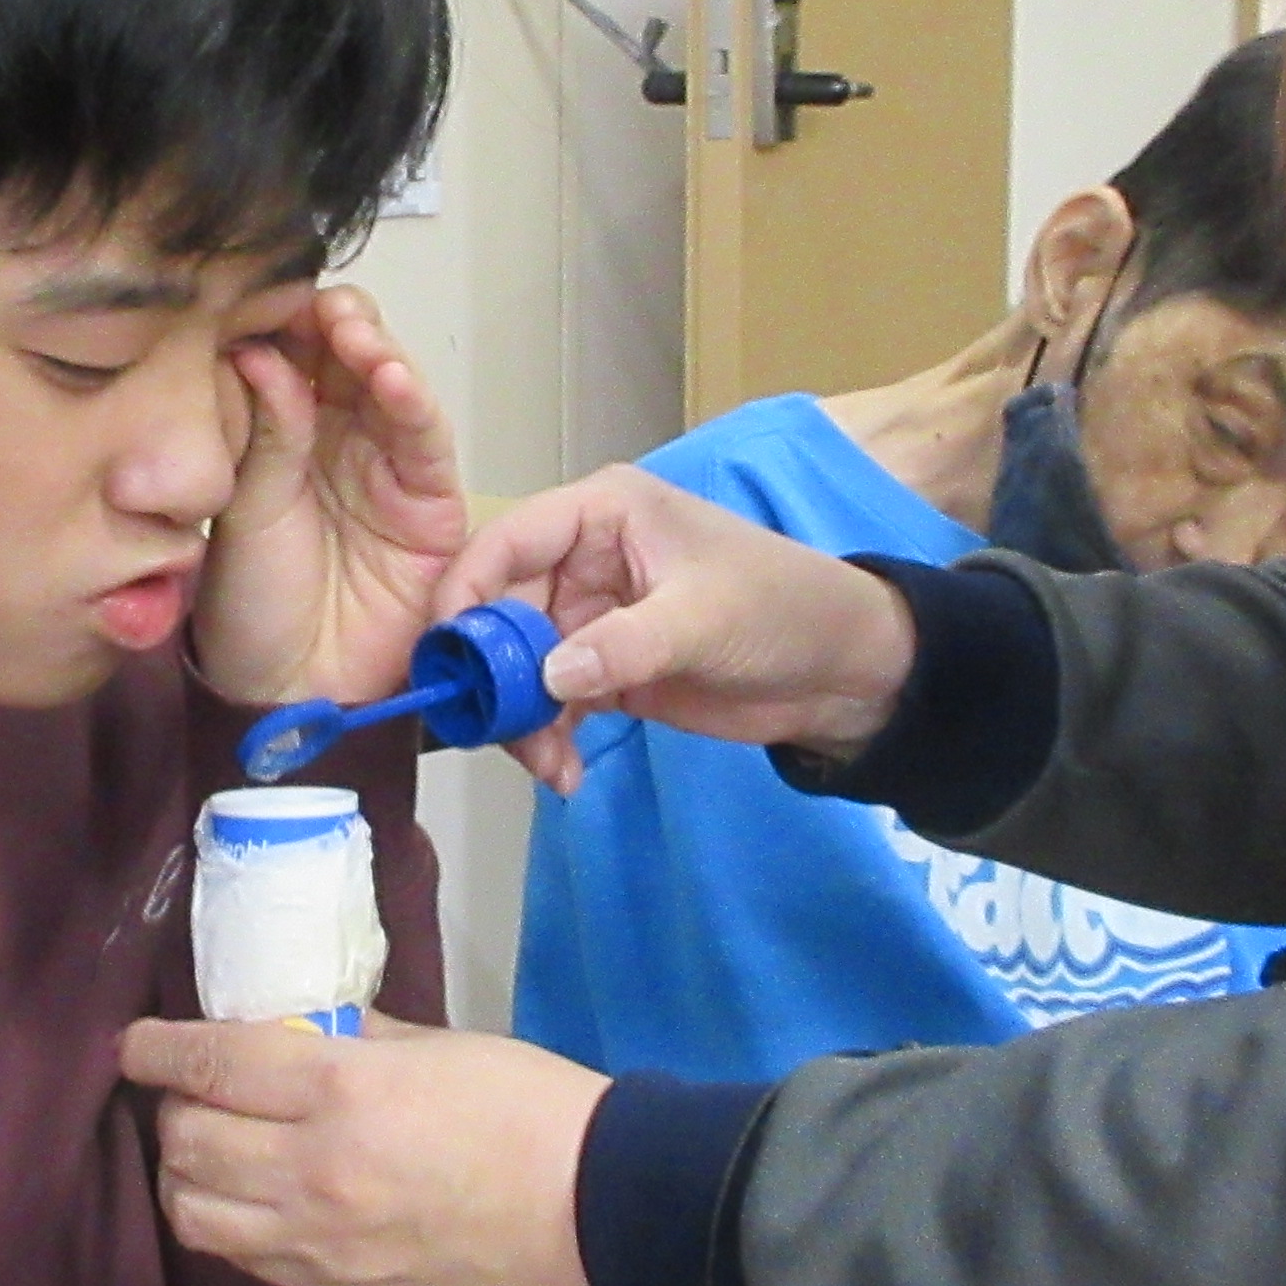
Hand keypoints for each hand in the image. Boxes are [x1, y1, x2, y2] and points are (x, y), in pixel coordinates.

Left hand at [123, 1015, 602, 1285]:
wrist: (593, 1211)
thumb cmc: (526, 1107)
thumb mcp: (435, 1043)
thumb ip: (350, 1038)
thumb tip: (293, 1030)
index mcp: (338, 1091)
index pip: (207, 1066)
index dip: (155, 1050)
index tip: (134, 1042)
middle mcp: (310, 1171)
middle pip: (186, 1141)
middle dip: (172, 1108)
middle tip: (192, 1090)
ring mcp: (318, 1242)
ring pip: (193, 1213)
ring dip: (184, 1176)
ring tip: (209, 1152)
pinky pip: (241, 1259)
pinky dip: (223, 1225)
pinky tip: (246, 1202)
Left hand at [197, 288, 472, 710]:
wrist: (288, 691)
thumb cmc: (252, 606)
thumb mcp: (243, 509)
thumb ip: (261, 432)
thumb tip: (257, 352)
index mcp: (281, 434)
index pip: (291, 355)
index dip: (282, 322)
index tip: (259, 296)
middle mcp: (337, 439)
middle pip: (345, 357)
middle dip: (332, 322)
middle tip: (309, 305)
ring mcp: (385, 465)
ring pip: (389, 384)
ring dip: (374, 348)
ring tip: (351, 331)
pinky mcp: (429, 499)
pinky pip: (425, 438)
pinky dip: (412, 401)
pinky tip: (390, 374)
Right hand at [445, 467, 916, 785]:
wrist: (841, 670)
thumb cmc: (781, 609)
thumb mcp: (703, 619)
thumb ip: (623, 645)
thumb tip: (548, 677)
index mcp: (602, 512)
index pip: (507, 538)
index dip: (465, 590)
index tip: (444, 653)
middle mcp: (582, 558)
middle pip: (500, 611)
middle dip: (495, 675)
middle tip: (503, 733)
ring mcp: (590, 617)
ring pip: (520, 665)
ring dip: (522, 719)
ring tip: (550, 766)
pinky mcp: (604, 670)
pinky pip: (551, 702)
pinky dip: (549, 738)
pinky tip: (566, 773)